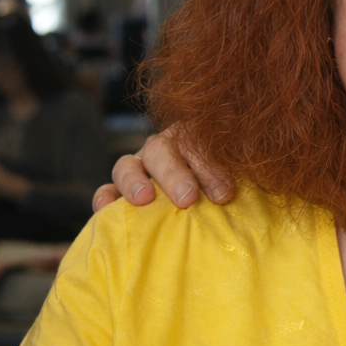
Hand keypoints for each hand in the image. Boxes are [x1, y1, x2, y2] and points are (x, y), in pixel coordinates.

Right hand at [91, 126, 231, 212]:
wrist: (213, 193)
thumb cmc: (229, 179)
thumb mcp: (239, 168)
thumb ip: (237, 173)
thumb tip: (235, 192)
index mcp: (195, 135)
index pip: (198, 144)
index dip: (209, 168)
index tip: (223, 193)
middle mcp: (164, 148)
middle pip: (161, 151)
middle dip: (174, 174)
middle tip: (187, 198)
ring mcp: (140, 167)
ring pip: (128, 165)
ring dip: (134, 181)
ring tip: (144, 199)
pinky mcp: (122, 189)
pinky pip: (107, 189)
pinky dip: (105, 197)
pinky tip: (105, 210)